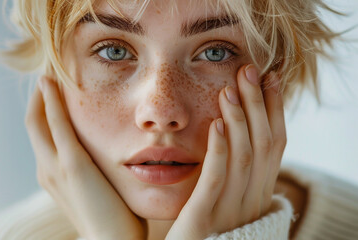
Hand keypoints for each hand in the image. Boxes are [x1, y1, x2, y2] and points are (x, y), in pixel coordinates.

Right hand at [25, 76, 146, 239]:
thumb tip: (104, 158)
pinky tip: (52, 82)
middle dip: (38, 96)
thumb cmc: (113, 219)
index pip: (42, 135)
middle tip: (48, 72)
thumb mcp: (98, 191)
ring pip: (37, 120)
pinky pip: (56, 124)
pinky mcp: (71, 164)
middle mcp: (46, 169)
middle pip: (33, 123)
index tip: (52, 88)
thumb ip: (94, 173)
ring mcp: (55, 167)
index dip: (43, 109)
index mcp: (53, 175)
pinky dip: (51, 101)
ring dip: (42, 93)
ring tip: (48, 70)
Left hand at [166, 65, 286, 238]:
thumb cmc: (205, 227)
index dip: (275, 109)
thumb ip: (236, 172)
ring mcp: (231, 210)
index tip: (270, 77)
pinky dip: (219, 150)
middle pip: (263, 145)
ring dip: (240, 120)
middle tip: (249, 70)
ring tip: (229, 89)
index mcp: (258, 194)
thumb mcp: (228, 197)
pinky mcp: (204, 218)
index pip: (275, 145)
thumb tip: (240, 135)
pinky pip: (215, 180)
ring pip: (244, 158)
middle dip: (258, 104)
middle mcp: (252, 201)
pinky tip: (217, 124)